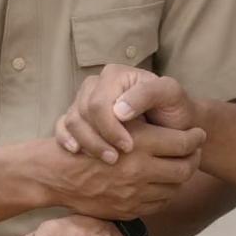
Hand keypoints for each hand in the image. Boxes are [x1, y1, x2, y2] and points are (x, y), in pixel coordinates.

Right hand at [43, 119, 203, 219]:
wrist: (58, 175)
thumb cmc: (86, 142)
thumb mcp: (115, 123)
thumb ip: (144, 126)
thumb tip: (176, 129)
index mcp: (139, 143)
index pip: (184, 143)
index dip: (196, 138)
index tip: (198, 134)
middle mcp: (141, 169)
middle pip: (185, 168)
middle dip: (194, 158)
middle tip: (195, 150)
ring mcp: (136, 193)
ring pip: (175, 187)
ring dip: (181, 176)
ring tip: (180, 166)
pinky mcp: (130, 209)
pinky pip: (159, 203)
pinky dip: (166, 192)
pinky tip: (163, 183)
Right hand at [55, 65, 198, 162]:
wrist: (172, 123)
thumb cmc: (173, 108)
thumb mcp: (170, 95)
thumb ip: (148, 94)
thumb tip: (119, 110)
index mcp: (116, 75)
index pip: (99, 103)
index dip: (111, 127)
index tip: (129, 147)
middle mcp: (97, 84)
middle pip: (82, 112)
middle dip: (97, 139)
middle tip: (115, 159)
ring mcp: (85, 100)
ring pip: (72, 121)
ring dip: (86, 144)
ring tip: (106, 160)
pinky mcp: (80, 117)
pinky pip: (62, 127)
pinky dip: (66, 140)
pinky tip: (75, 152)